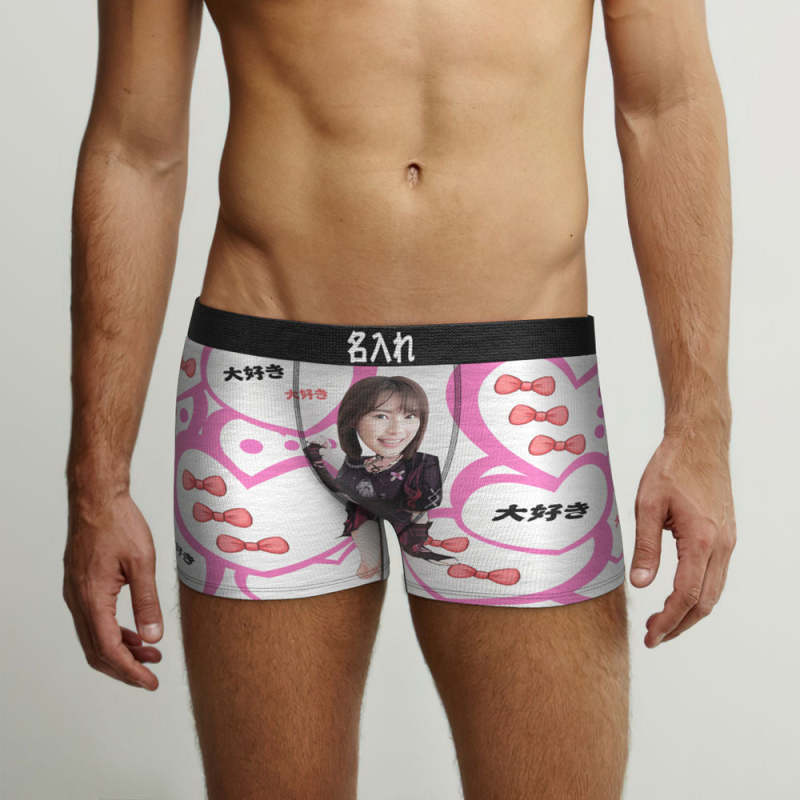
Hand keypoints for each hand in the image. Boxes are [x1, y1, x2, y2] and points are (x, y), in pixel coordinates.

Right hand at [62, 491, 163, 689]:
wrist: (97, 500)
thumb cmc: (119, 524)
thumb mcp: (142, 563)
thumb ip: (147, 602)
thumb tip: (153, 637)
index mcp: (92, 599)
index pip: (109, 649)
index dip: (130, 671)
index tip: (149, 682)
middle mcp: (78, 601)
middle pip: (97, 651)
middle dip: (125, 667)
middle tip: (151, 675)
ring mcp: (76, 594)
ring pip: (94, 637)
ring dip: (121, 650)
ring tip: (150, 653)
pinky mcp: (80, 586)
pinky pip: (94, 621)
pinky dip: (113, 633)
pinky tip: (135, 633)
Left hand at [630, 429, 735, 646]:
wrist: (700, 442)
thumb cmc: (672, 468)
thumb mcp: (648, 505)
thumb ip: (645, 547)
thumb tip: (640, 583)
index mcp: (702, 539)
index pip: (687, 594)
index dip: (669, 620)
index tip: (651, 635)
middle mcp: (722, 545)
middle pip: (705, 602)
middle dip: (679, 624)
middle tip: (653, 636)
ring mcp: (728, 541)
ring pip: (714, 591)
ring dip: (689, 611)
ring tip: (661, 620)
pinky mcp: (726, 536)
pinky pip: (716, 575)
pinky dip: (698, 593)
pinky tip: (677, 594)